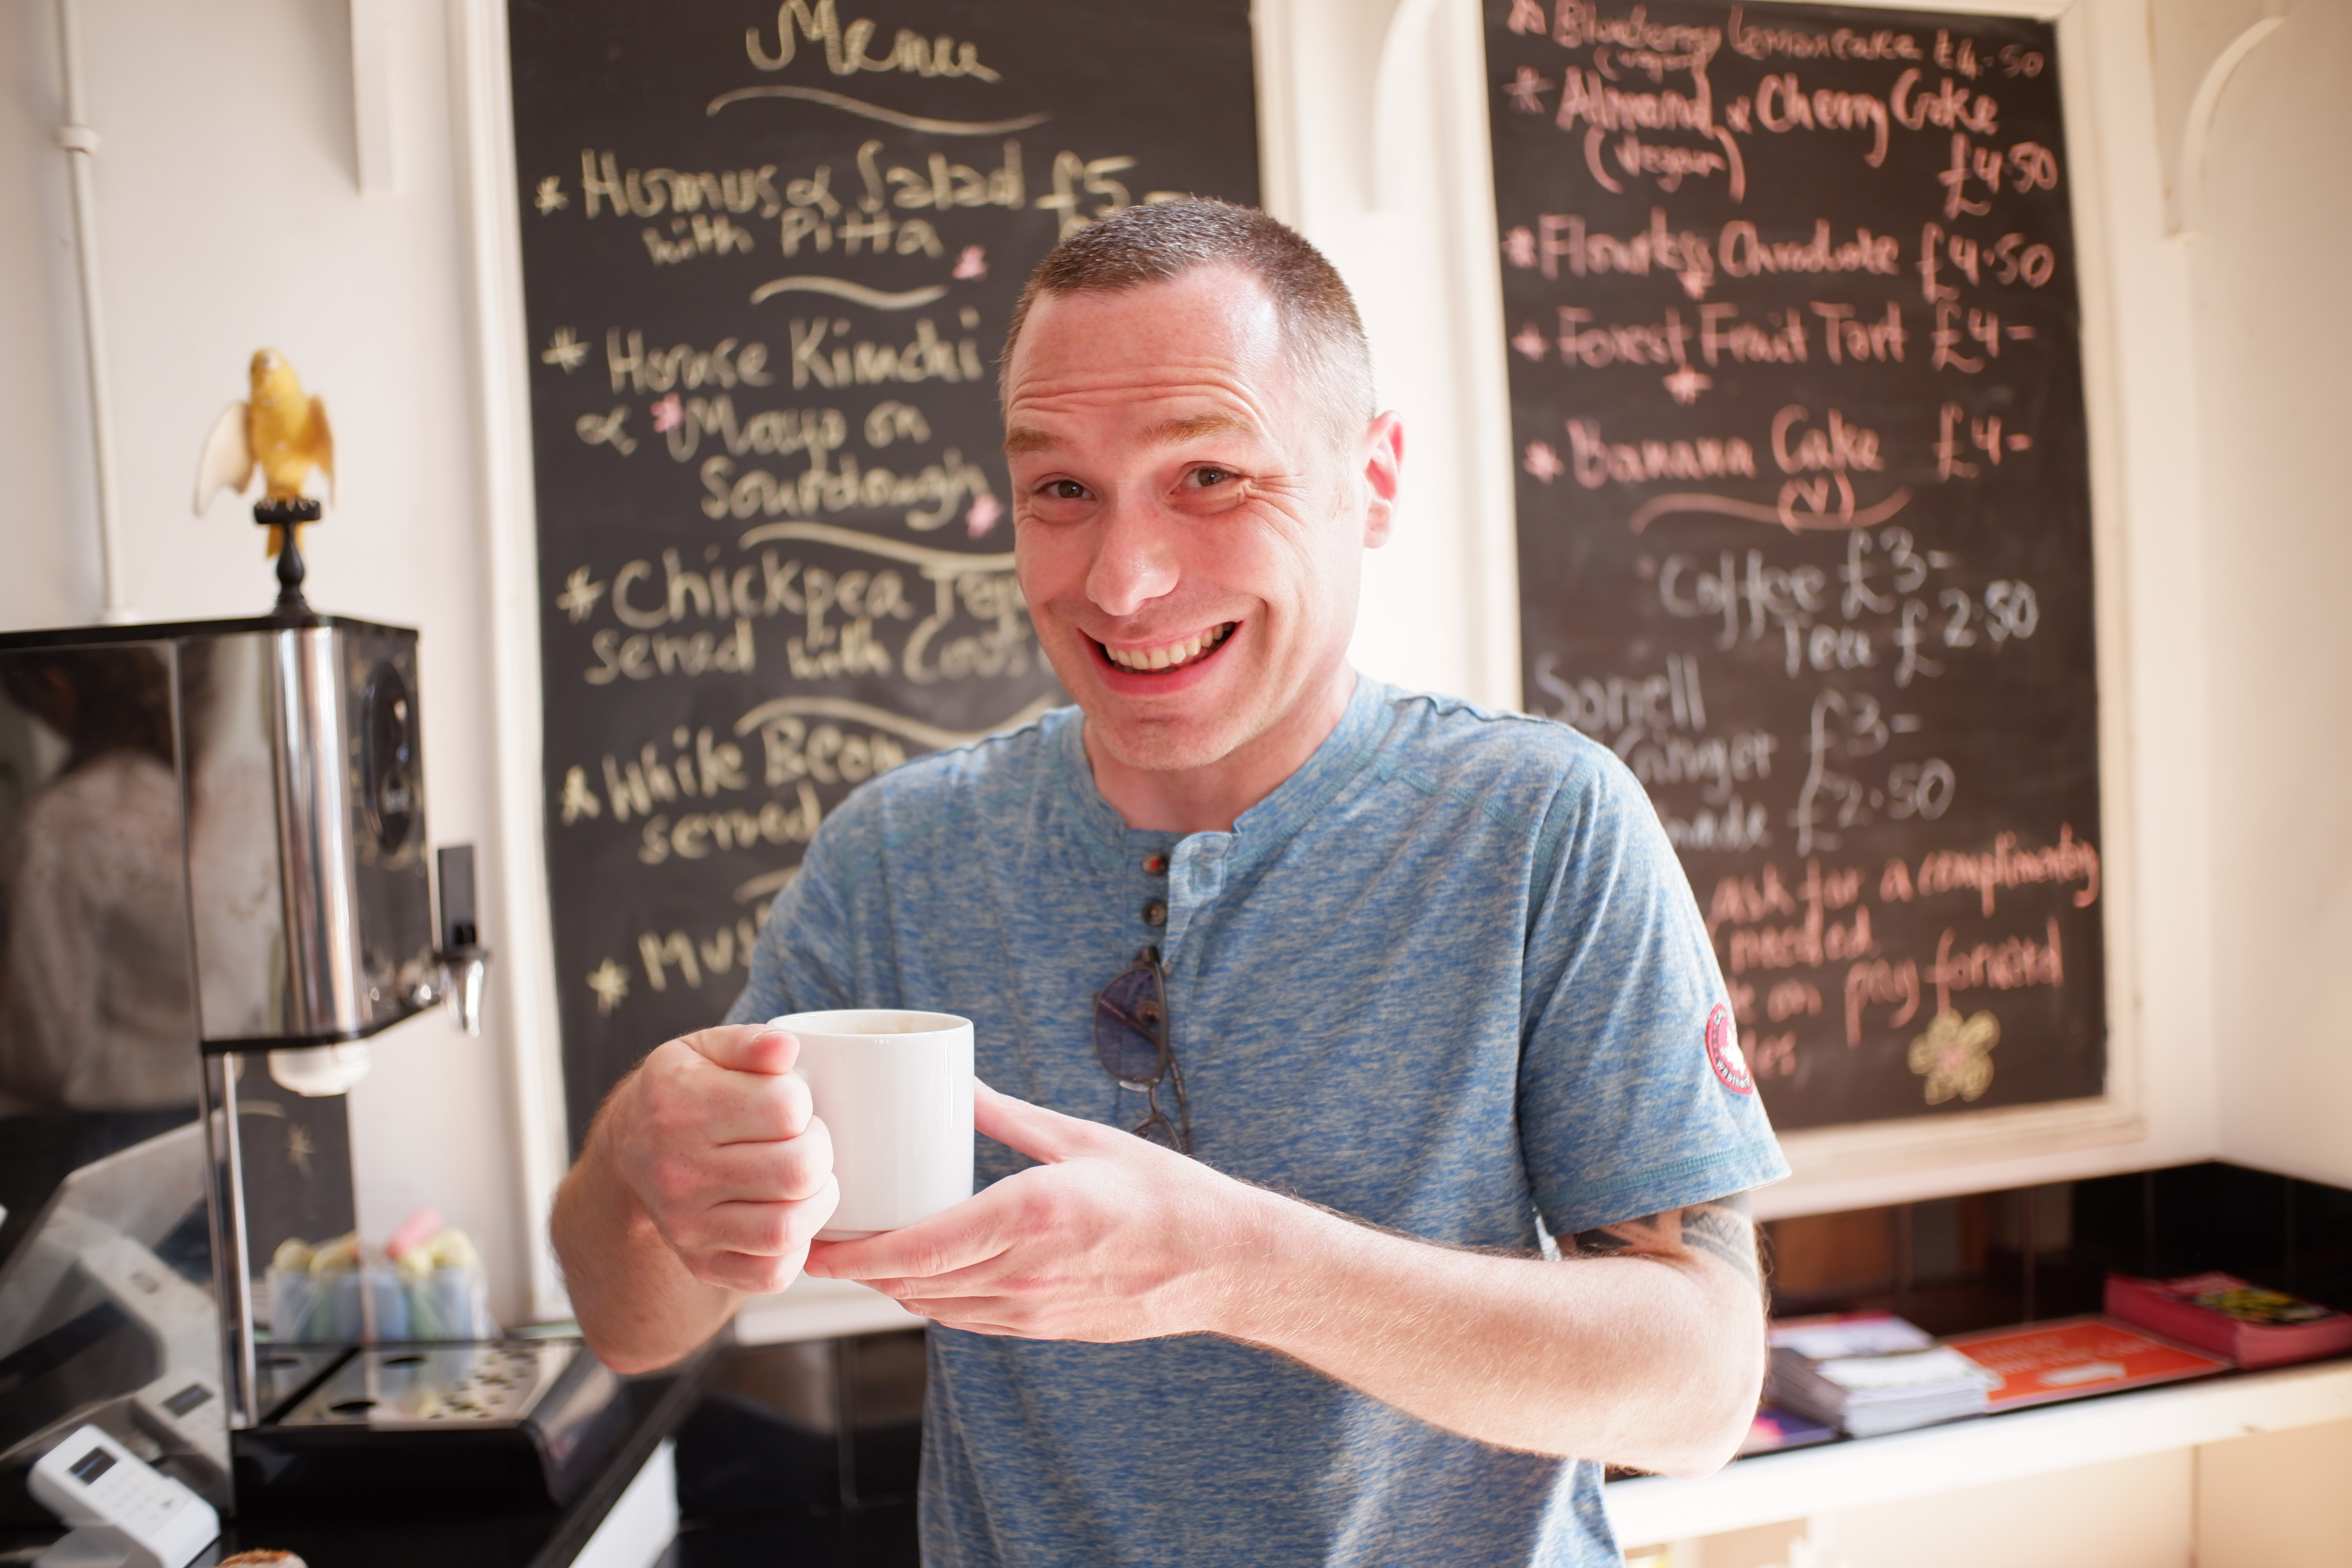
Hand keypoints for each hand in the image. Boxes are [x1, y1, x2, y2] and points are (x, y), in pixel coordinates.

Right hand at [607, 1025, 838, 1292]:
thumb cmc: (685, 1090)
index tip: (787, 1103)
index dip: (801, 1101)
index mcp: (678, 1103)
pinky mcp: (701, 1262)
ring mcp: (687, 1225)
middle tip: (805, 1140)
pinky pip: (771, 1273)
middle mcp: (677, 1170)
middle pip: (797, 1169)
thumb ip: (751, 1042)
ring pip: (786, 1228)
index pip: (785, 1108)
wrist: (632, 1150)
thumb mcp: (706, 1049)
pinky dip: (796, 1249)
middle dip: (818, 1149)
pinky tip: (789, 1213)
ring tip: (805, 1178)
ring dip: (816, 1200)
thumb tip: (786, 1048)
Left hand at [803, 1080, 1263, 1339]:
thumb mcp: (1082, 1139)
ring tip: (862, 1254)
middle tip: (818, 1239)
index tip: (814, 1241)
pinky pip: (969, 1322)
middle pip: (912, 1284)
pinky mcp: (1045, 1330)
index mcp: (1029, 1216)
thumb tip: (953, 1084)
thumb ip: (1010, 1116)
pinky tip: (923, 1277)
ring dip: (893, 1286)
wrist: (1222, 1261)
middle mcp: (1023, 1272)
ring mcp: (1033, 1310)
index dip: (855, 1255)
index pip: (916, 1250)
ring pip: (936, 1308)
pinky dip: (934, 1301)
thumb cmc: (1161, 1191)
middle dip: (859, 1269)